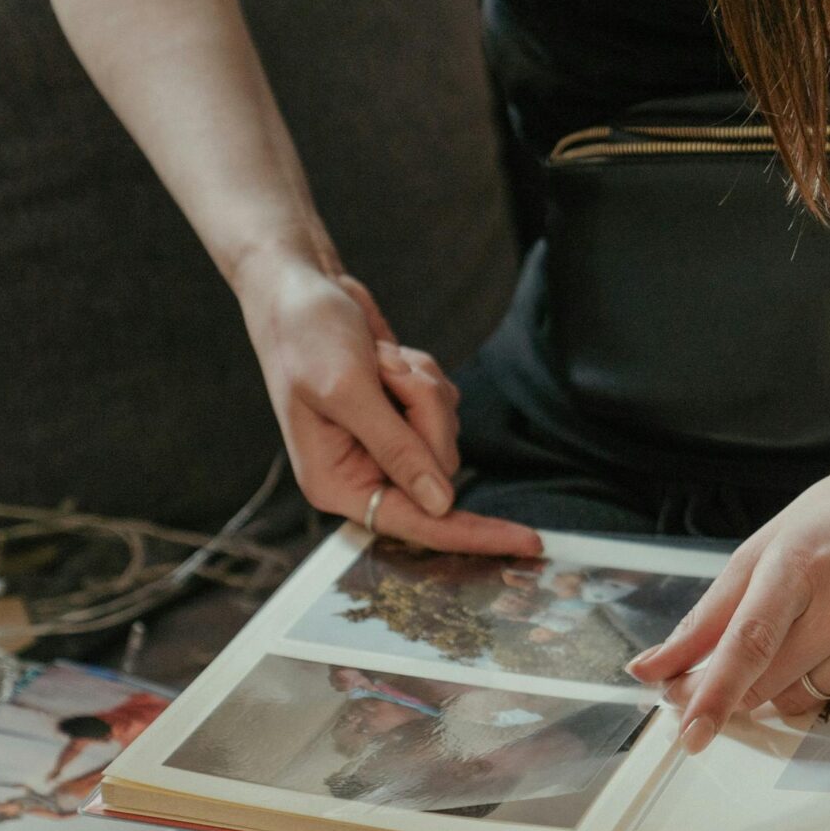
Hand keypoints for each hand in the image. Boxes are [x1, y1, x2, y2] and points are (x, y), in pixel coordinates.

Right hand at [233, 256, 538, 555]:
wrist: (300, 287)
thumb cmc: (305, 335)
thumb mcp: (348, 390)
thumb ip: (396, 448)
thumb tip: (440, 504)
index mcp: (336, 483)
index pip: (417, 524)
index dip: (474, 535)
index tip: (529, 544)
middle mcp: (362, 473)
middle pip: (440, 469)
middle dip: (426, 412)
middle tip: (387, 368)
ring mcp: (385, 446)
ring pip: (445, 434)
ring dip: (422, 388)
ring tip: (379, 359)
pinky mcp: (403, 417)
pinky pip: (443, 407)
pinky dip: (423, 375)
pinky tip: (387, 355)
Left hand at [625, 415, 829, 749]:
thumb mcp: (768, 544)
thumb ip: (708, 614)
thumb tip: (653, 668)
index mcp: (802, 564)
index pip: (749, 645)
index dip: (714, 694)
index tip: (689, 732)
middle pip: (768, 684)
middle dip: (736, 686)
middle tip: (731, 661)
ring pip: (801, 700)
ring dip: (789, 678)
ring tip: (817, 620)